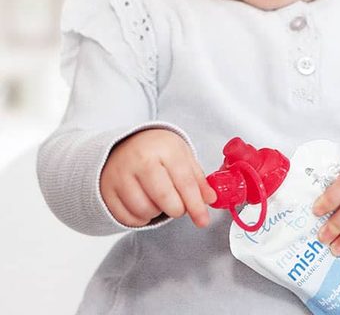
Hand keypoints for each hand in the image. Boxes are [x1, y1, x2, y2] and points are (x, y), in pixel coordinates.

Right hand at [100, 128, 216, 227]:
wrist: (124, 143)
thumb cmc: (158, 151)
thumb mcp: (182, 157)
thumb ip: (197, 179)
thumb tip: (210, 200)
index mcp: (165, 149)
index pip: (185, 182)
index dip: (196, 205)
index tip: (203, 220)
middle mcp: (140, 160)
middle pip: (164, 198)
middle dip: (177, 210)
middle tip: (179, 206)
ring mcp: (120, 174)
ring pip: (144, 210)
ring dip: (157, 213)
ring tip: (159, 201)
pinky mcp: (106, 189)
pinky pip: (126, 217)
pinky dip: (140, 218)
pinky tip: (145, 205)